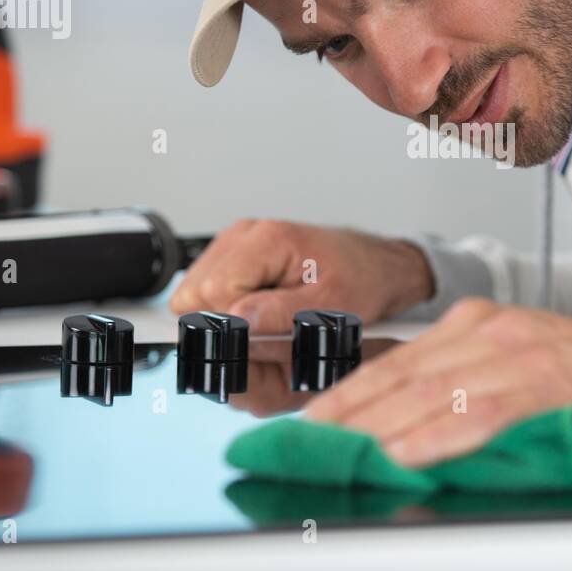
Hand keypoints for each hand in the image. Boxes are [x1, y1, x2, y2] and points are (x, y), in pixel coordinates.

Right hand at [168, 220, 433, 332]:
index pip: (212, 292)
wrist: (376, 266)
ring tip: (268, 319)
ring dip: (224, 317)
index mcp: (268, 240)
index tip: (260, 336)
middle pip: (195, 293)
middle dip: (224, 323)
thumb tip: (237, 322)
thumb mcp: (332, 307)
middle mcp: (245, 234)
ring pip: (195, 294)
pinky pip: (208, 291)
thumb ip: (282, 315)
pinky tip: (261, 311)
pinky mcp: (235, 255)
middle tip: (267, 331)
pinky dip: (228, 309)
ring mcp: (236, 242)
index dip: (230, 325)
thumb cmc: (362, 281)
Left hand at [304, 298, 571, 467]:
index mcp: (473, 324)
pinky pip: (481, 411)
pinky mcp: (545, 380)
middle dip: (347, 415)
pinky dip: (439, 435)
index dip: (345, 395)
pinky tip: (407, 454)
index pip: (393, 362)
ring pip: (431, 391)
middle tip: (304, 446)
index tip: (307, 423)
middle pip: (400, 375)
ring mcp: (515, 351)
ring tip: (340, 454)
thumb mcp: (515, 368)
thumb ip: (463, 390)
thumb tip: (402, 432)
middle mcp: (487, 330)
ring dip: (379, 427)